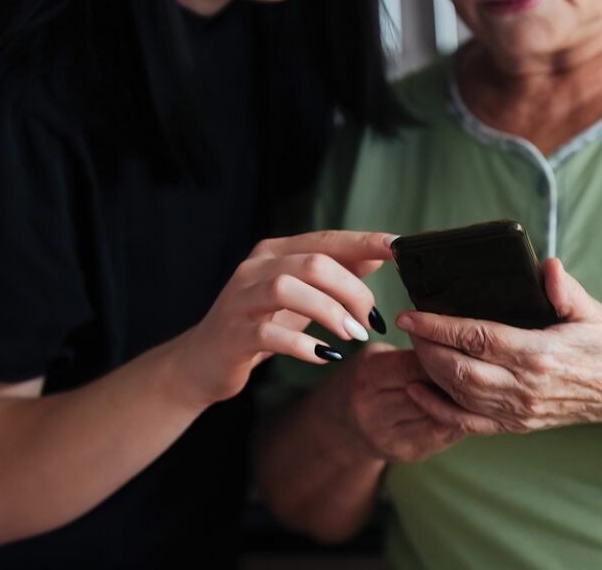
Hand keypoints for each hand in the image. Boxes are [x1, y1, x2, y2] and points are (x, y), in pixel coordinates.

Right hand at [178, 230, 394, 405]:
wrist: (202, 362)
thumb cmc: (259, 325)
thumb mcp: (300, 297)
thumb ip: (333, 274)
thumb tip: (378, 256)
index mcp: (273, 253)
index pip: (325, 239)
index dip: (363, 242)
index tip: (398, 246)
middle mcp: (254, 269)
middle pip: (312, 263)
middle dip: (351, 290)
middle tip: (371, 320)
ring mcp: (240, 300)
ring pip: (288, 289)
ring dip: (330, 312)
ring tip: (353, 336)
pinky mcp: (232, 334)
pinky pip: (269, 334)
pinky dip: (303, 344)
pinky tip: (324, 355)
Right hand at [330, 342, 487, 462]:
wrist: (341, 424)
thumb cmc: (367, 380)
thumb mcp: (377, 355)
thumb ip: (410, 353)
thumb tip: (457, 348)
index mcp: (367, 375)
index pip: (417, 363)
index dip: (443, 356)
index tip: (463, 348)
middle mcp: (373, 408)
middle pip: (431, 391)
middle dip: (457, 379)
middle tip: (478, 367)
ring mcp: (388, 435)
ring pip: (440, 414)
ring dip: (462, 401)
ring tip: (477, 387)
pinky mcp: (403, 452)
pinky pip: (442, 434)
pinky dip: (457, 420)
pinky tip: (466, 408)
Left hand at [397, 258, 601, 434]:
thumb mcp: (591, 310)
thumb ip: (566, 289)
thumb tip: (548, 267)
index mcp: (539, 354)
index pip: (477, 338)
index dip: (439, 327)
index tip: (411, 314)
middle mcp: (525, 387)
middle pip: (459, 370)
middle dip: (426, 348)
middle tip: (408, 328)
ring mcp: (519, 410)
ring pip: (459, 395)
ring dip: (429, 372)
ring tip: (413, 348)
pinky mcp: (516, 424)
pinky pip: (468, 423)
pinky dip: (438, 409)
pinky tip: (417, 391)